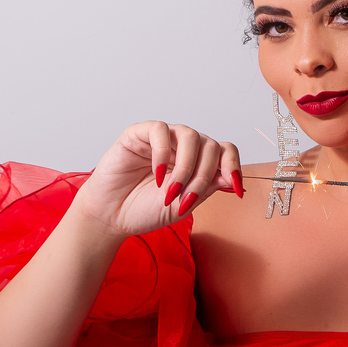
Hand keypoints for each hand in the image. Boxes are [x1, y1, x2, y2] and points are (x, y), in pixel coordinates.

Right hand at [70, 121, 242, 239]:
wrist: (112, 217)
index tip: (235, 188)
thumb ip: (208, 188)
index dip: (234, 166)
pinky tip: (158, 174)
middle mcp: (184, 147)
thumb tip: (232, 177)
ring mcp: (163, 139)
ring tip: (171, 190)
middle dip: (203, 176)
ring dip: (186, 167)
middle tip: (187, 198)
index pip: (225, 151)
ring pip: (190, 135)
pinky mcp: (139, 134)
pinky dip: (163, 152)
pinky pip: (160, 130)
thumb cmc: (144, 210)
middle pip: (210, 146)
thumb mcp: (185, 204)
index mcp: (198, 162)